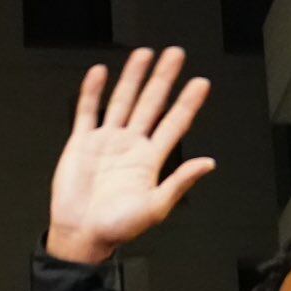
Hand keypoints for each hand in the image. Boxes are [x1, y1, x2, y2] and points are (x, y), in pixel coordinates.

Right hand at [46, 47, 216, 265]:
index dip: (188, 103)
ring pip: (122, 101)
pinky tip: (100, 74)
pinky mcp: (82, 143)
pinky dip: (92, 92)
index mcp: (150, 160)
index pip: (174, 124)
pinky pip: (88, 112)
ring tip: (143, 54)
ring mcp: (106, 142)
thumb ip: (180, 182)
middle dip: (163, 79)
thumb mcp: (156, 208)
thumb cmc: (117, 229)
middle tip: (175, 55)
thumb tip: (208, 163)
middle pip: (151, 104)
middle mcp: (130, 146)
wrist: (81, 235)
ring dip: (133, 78)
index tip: (201, 83)